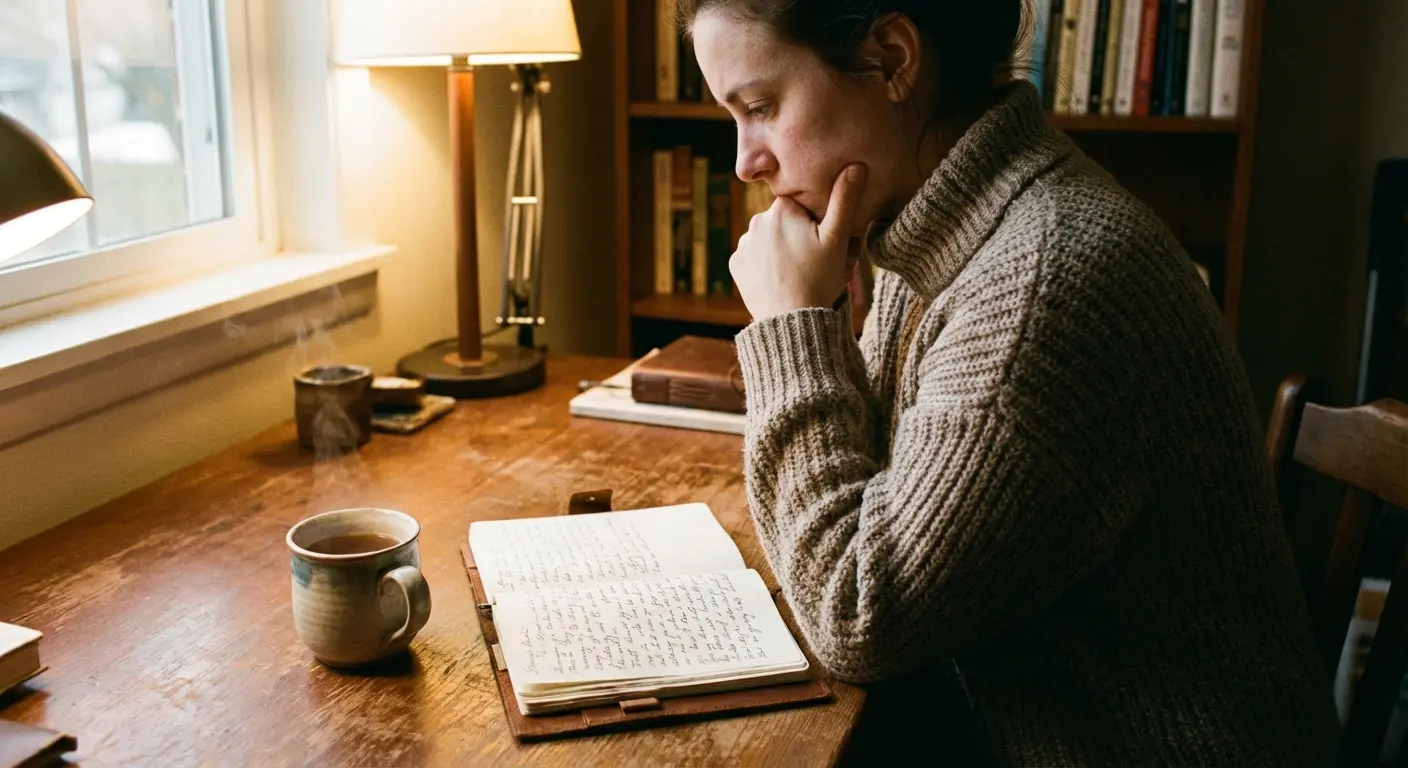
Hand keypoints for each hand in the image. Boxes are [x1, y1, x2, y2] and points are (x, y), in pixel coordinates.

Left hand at [730, 163, 867, 320]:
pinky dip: (765, 265)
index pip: (801, 206)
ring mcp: (743, 244)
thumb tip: (855, 165)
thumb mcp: (837, 238)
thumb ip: (844, 200)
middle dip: (798, 235)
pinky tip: (780, 278)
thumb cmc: (819, 279)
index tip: (823, 243)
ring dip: (781, 250)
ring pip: (769, 240)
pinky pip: (754, 258)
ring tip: (798, 272)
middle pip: (784, 222)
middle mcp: (756, 221)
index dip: (816, 223)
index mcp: (781, 209)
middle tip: (814, 261)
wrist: (792, 321)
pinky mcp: (736, 265)